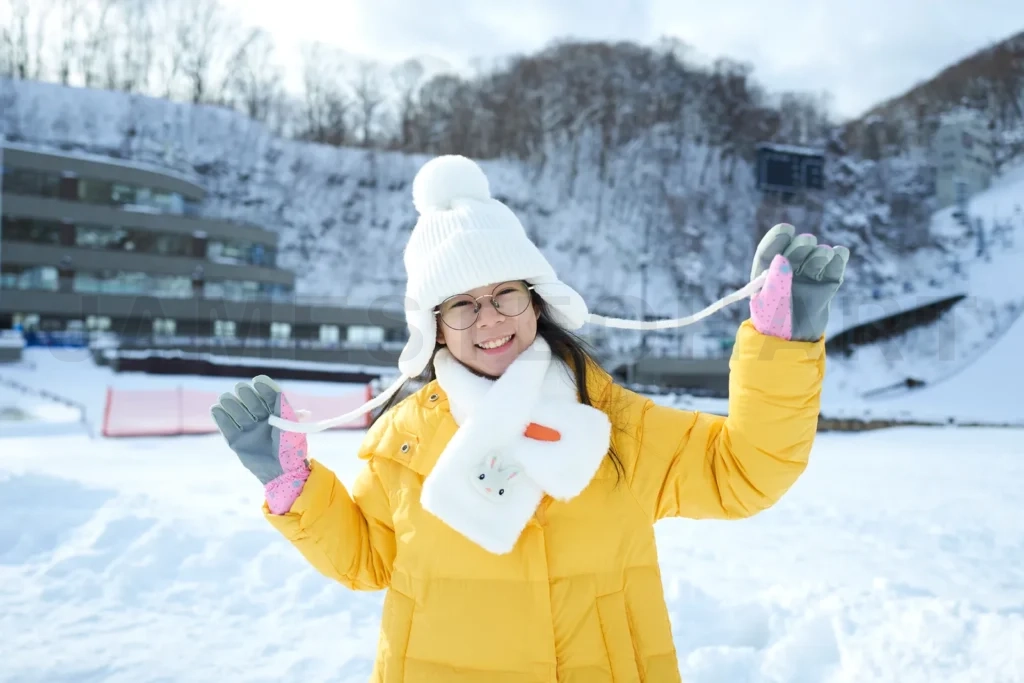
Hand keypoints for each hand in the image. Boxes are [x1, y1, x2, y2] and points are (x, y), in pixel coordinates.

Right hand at [210, 375, 310, 513]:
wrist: (283, 471)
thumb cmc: (290, 446)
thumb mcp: (290, 424)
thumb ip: (282, 408)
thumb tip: (276, 391)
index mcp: (277, 416)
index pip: (269, 398)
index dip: (264, 388)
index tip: (257, 380)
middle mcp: (262, 422)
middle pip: (252, 404)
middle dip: (246, 395)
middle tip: (240, 387)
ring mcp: (249, 432)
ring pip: (238, 414)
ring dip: (231, 405)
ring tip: (224, 397)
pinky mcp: (238, 443)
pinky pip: (227, 428)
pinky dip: (221, 419)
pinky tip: (215, 409)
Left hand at [749, 223, 848, 341]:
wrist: (793, 347)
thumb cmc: (773, 326)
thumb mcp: (770, 304)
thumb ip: (776, 281)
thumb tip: (782, 259)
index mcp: (766, 275)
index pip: (770, 251)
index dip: (777, 238)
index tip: (787, 229)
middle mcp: (787, 274)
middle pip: (795, 251)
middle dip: (800, 245)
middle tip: (807, 243)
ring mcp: (807, 279)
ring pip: (815, 258)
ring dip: (819, 253)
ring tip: (823, 254)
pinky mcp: (826, 287)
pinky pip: (833, 269)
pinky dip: (838, 259)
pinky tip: (839, 253)